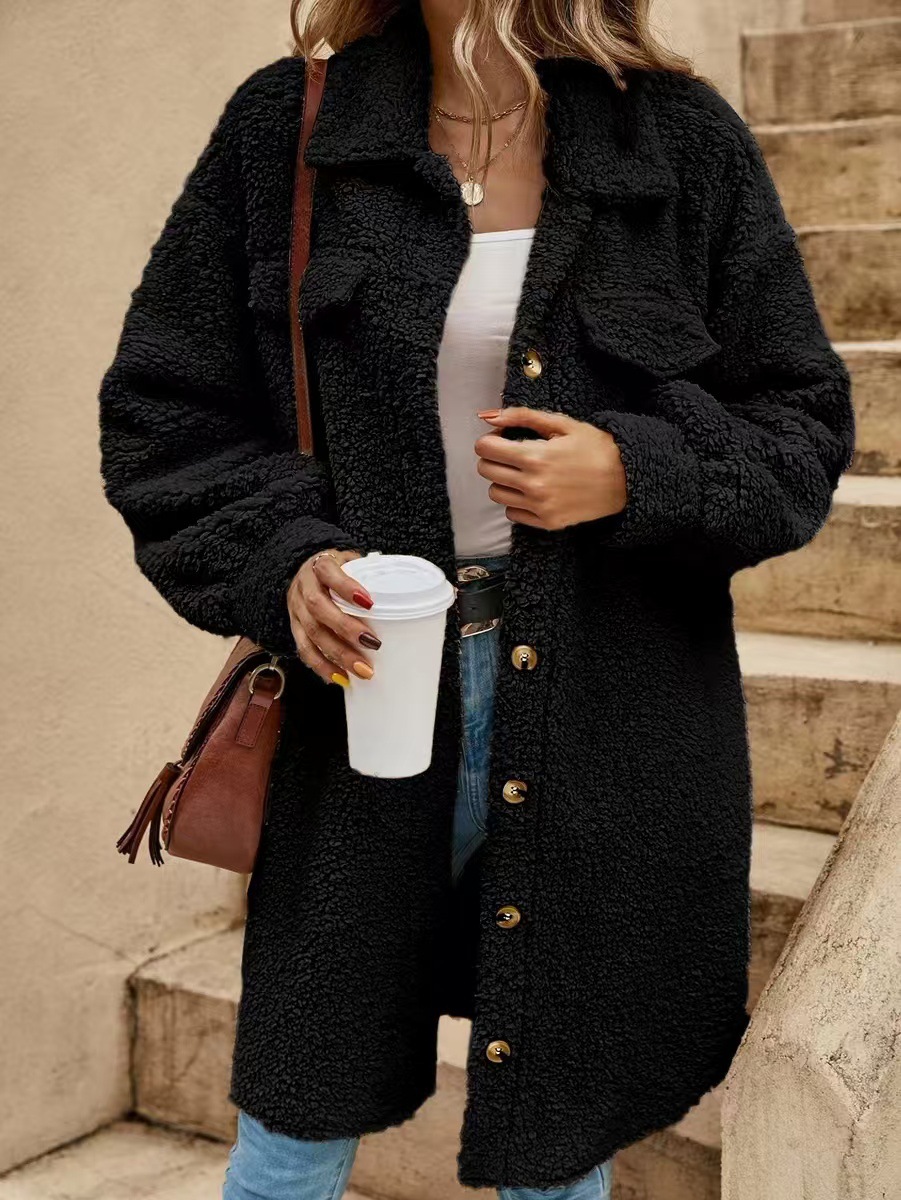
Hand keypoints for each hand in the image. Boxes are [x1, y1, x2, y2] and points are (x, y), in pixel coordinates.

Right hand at [287, 548, 379, 685]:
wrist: (305, 570)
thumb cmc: (337, 569)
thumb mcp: (352, 562)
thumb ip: (370, 576)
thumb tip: (404, 597)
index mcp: (319, 565)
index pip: (329, 572)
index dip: (346, 588)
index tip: (369, 603)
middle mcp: (304, 587)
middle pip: (318, 608)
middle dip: (346, 628)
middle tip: (373, 644)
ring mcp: (296, 608)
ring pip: (311, 633)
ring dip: (338, 654)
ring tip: (362, 670)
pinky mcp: (294, 627)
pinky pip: (304, 649)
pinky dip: (322, 666)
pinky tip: (339, 677)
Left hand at [474, 407, 626, 530]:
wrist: (626, 479)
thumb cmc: (595, 447)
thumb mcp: (561, 423)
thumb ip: (521, 416)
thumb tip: (487, 417)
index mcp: (534, 456)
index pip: (484, 449)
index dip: (490, 440)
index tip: (503, 439)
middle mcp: (532, 484)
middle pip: (486, 471)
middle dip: (493, 458)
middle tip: (512, 454)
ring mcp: (539, 506)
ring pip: (495, 494)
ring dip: (503, 481)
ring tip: (523, 473)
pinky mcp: (547, 522)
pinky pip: (512, 514)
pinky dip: (516, 502)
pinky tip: (533, 491)